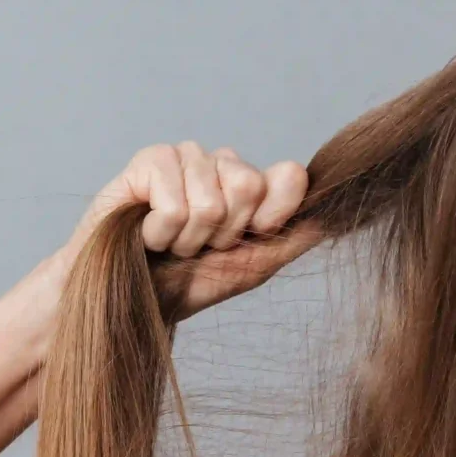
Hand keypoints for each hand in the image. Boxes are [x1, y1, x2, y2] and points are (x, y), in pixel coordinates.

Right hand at [43, 140, 318, 321]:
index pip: (288, 179)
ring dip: (187, 240)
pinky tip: (146, 235)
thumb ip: (289, 237)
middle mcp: (221, 163)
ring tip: (168, 244)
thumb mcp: (249, 266)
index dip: (267, 221)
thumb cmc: (185, 283)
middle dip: (220, 235)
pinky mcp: (149, 160)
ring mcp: (186, 157)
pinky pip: (175, 205)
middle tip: (195, 247)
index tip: (239, 243)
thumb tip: (329, 214)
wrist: (127, 299)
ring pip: (210, 203)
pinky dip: (160, 235)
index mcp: (251, 183)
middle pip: (249, 188)